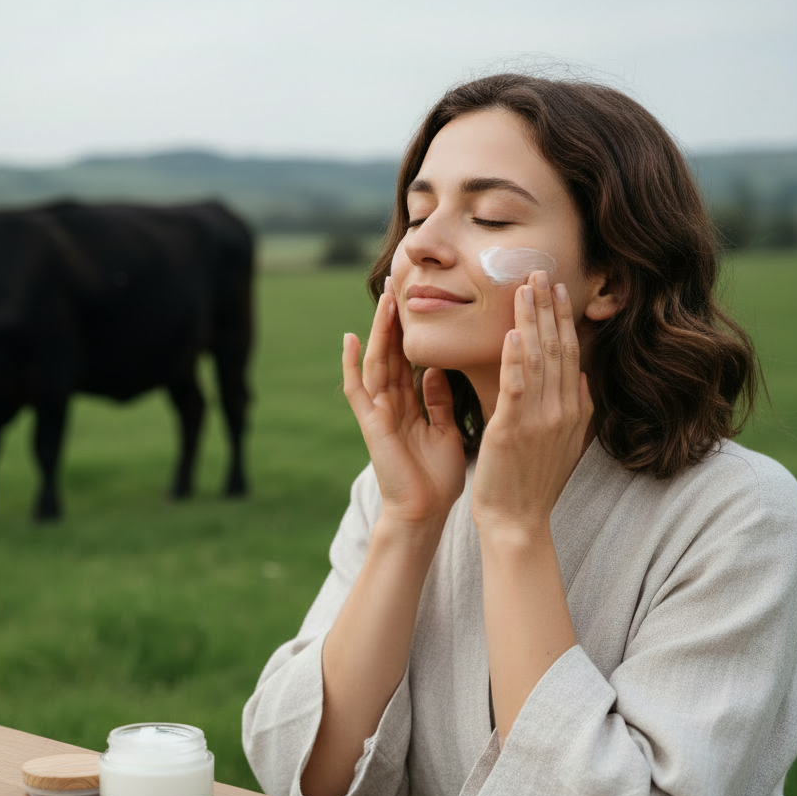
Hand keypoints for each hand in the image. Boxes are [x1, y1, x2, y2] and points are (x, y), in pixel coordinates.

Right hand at [342, 278, 465, 527]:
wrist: (424, 513)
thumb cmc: (438, 478)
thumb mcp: (447, 431)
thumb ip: (438, 401)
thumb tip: (434, 369)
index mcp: (410, 405)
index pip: (408, 358)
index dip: (411, 330)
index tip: (418, 299)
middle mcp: (391, 403)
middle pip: (390, 352)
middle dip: (393, 319)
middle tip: (398, 282)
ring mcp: (378, 412)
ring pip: (376, 362)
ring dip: (379, 331)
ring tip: (384, 299)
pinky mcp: (370, 424)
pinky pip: (357, 389)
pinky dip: (351, 364)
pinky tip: (349, 339)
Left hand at [472, 270, 591, 538]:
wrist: (519, 521)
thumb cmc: (533, 483)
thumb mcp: (564, 443)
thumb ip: (575, 409)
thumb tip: (581, 377)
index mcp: (574, 410)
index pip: (570, 352)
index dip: (563, 317)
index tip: (557, 287)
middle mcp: (562, 410)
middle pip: (558, 347)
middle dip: (549, 307)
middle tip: (540, 270)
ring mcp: (540, 419)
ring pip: (538, 359)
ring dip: (532, 320)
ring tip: (525, 287)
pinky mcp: (513, 430)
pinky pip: (517, 386)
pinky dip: (516, 358)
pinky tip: (512, 332)